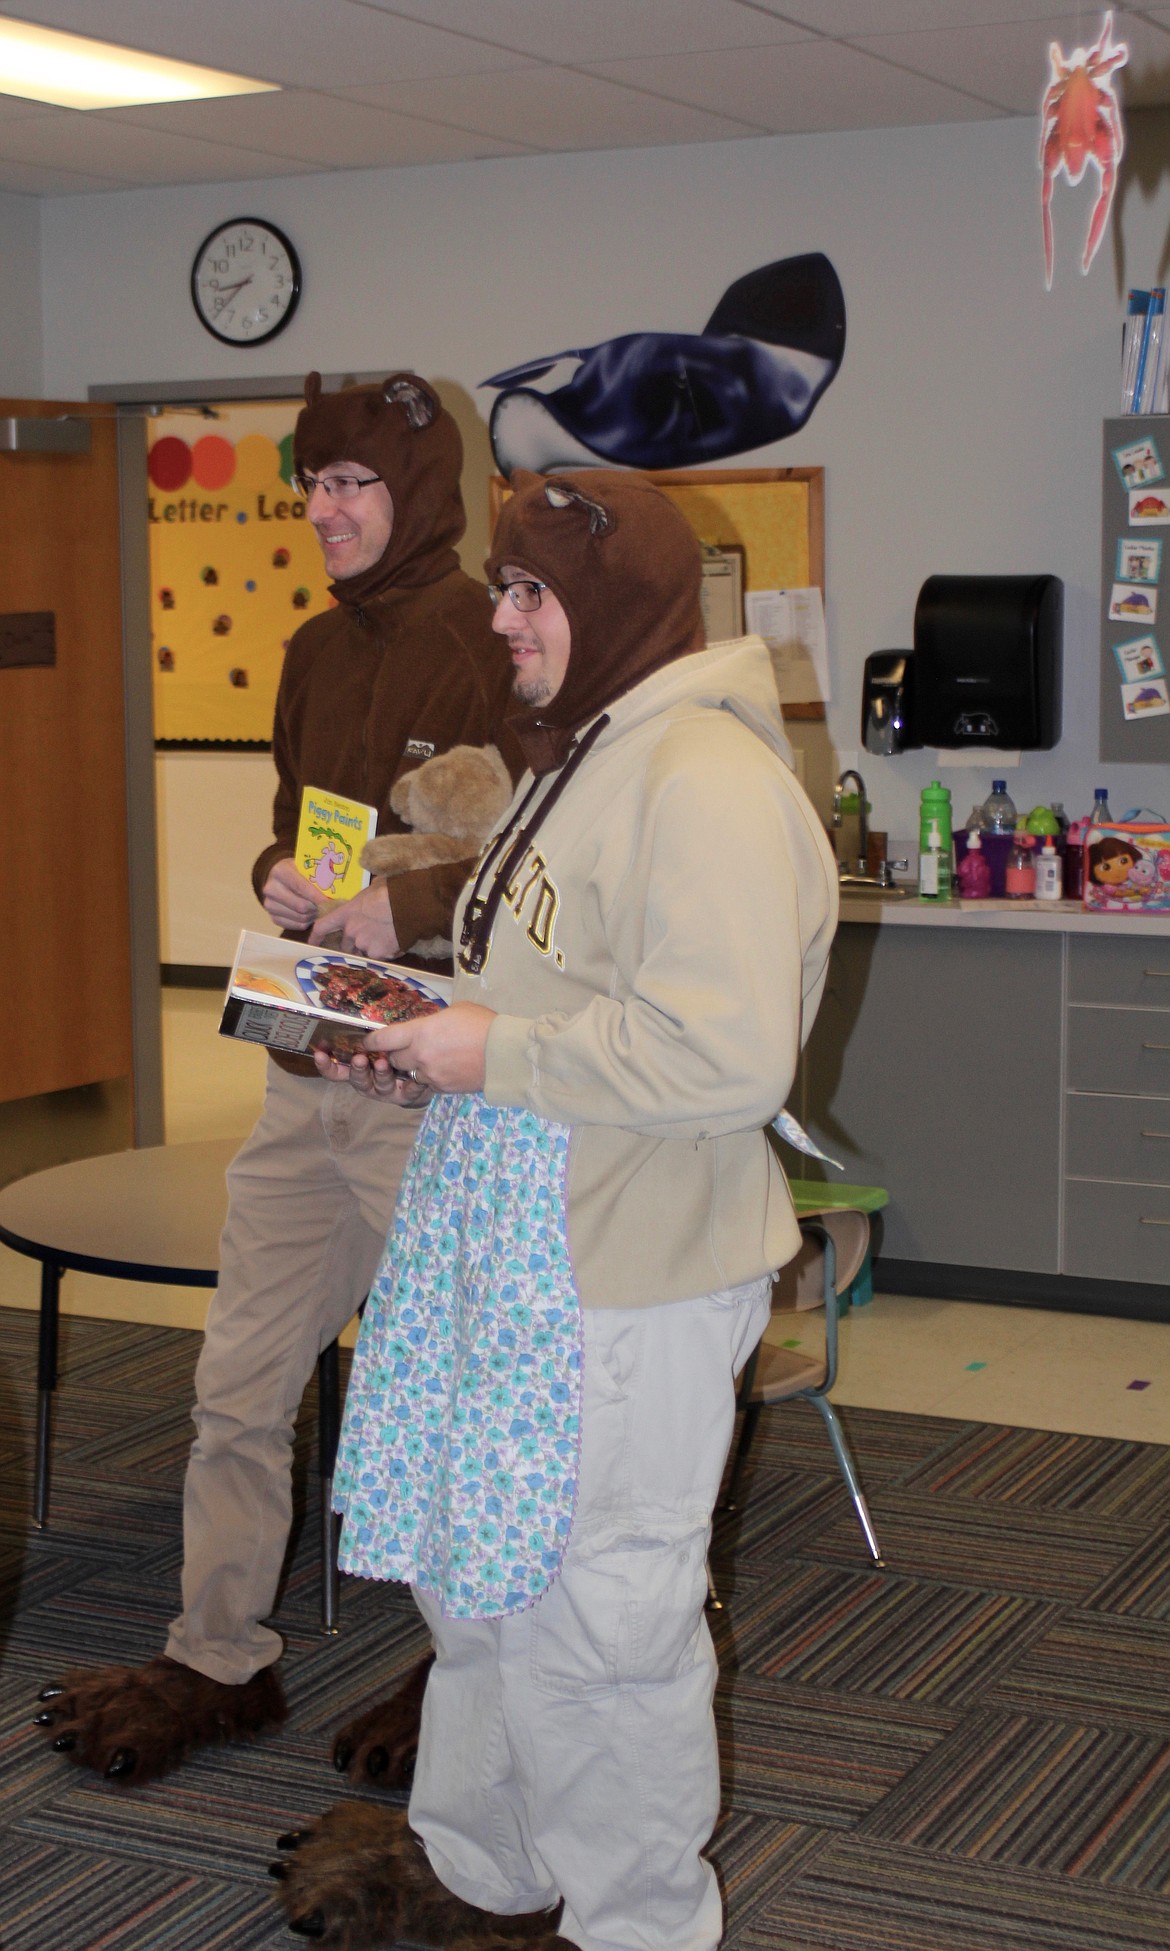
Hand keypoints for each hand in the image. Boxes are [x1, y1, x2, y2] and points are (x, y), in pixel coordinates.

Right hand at [262, 857, 323, 930]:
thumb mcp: (307, 867)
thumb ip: (318, 875)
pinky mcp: (273, 918)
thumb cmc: (300, 871)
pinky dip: (308, 922)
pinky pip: (297, 925)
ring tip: (320, 908)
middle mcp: (270, 889)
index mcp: (279, 871)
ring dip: (314, 915)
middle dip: (317, 907)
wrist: (283, 878)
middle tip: (329, 906)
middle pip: (300, 906)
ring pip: (300, 917)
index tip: (330, 900)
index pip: (300, 887)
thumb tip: (335, 890)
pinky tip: (312, 914)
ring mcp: (270, 905)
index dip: (317, 896)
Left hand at [308, 880, 399, 957]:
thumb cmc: (393, 891)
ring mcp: (364, 944)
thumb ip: (364, 899)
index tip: (313, 943)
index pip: (323, 927)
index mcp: (346, 914)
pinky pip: (380, 956)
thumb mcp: (373, 889)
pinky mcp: (378, 954)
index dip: (316, 937)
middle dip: (354, 945)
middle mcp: (351, 931)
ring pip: (364, 952)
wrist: (411, 905)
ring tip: (387, 936)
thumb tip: (370, 896)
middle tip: (369, 937)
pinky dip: (387, 952)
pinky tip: (396, 941)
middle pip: (346, 945)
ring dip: (372, 948)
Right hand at [313, 1044, 431, 1104]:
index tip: (319, 1054)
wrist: (428, 1061)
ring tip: (383, 1063)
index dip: (327, 1065)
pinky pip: (405, 1094)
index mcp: (359, 1067)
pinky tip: (412, 1080)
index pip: (337, 1069)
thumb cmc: (400, 1047)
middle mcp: (368, 1082)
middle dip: (357, 1069)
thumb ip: (373, 1036)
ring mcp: (385, 1091)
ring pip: (378, 1087)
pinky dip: (408, 1087)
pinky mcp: (405, 1097)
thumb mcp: (386, 1037)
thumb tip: (361, 1030)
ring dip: (380, 1075)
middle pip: (356, 1080)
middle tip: (359, 1058)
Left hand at [360, 1003, 495, 1093]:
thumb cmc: (482, 1024)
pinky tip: (445, 1068)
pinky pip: (428, 1084)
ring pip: (410, 1074)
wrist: (505, 1053)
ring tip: (430, 1058)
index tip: (369, 1042)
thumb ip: (432, 1021)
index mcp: (420, 1032)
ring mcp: (430, 1075)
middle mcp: (420, 1055)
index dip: (372, 1042)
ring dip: (414, 1067)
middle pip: (393, 1060)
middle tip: (405, 1048)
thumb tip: (425, 1027)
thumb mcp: (454, 1011)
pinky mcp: (442, 1088)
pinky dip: (431, 1077)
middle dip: (395, 1054)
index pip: (383, 1039)